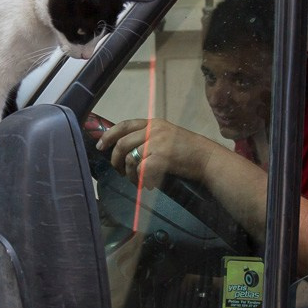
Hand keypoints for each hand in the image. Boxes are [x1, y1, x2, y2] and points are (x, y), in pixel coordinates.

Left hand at [96, 118, 218, 188]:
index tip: (101, 146)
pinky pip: (141, 170)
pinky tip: (149, 184)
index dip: (109, 135)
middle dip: (116, 160)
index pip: (125, 125)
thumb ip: (150, 139)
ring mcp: (157, 142)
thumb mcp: (168, 136)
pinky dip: (142, 180)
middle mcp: (154, 130)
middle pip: (122, 143)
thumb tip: (128, 152)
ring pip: (130, 158)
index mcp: (154, 123)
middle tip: (118, 171)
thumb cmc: (188, 151)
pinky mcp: (161, 157)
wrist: (206, 158)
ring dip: (130, 174)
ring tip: (137, 181)